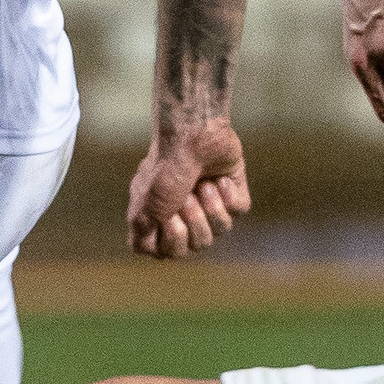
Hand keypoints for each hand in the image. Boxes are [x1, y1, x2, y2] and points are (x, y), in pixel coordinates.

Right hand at [128, 116, 251, 259]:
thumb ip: (145, 231)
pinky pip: (238, 210)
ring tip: (203, 186)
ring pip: (219, 231)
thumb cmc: (166, 168)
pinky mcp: (232, 188)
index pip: (166, 251)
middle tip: (186, 199)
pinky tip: (220, 179)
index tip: (167, 221)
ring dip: (211, 208)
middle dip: (194, 223)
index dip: (170, 243)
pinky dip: (229, 196)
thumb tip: (145, 250)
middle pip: (196, 245)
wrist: (193, 132)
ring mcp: (209, 200)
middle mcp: (184, 210)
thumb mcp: (147, 204)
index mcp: (159, 213)